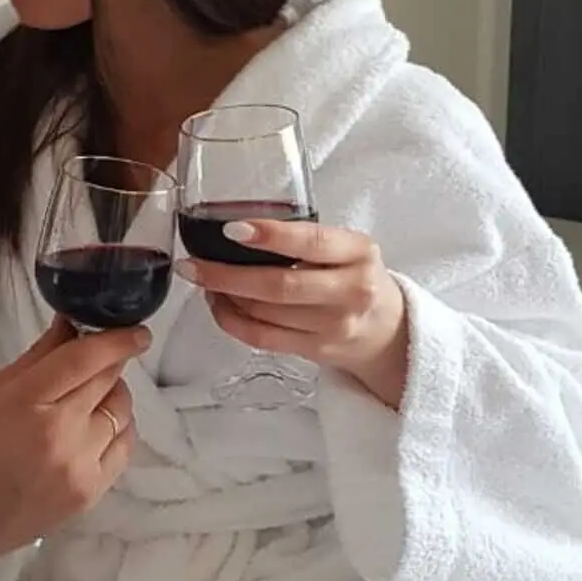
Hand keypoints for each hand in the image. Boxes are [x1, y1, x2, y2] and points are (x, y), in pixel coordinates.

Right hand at [0, 318, 140, 580]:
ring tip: (89, 400)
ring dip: (113, 397)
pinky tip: (96, 428)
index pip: (85, 360)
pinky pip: (124, 447)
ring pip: (122, 413)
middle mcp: (59, 435)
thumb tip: (74, 324)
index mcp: (25, 403)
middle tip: (99, 360)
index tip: (137, 330)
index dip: (117, 340)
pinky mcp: (91, 493)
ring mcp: (79, 468)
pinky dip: (117, 429)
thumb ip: (39, 356)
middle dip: (110, 364)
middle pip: (108, 382)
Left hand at [178, 219, 410, 408]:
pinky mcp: (316, 351)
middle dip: (227, 275)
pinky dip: (232, 322)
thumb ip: (307, 238)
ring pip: (265, 314)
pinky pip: (262, 338)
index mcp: (359, 252)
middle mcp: (351, 290)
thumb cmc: (356, 277)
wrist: (388, 331)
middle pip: (280, 285)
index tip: (232, 229)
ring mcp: (334, 326)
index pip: (312, 242)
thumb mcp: (348, 248)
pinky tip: (219, 305)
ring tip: (203, 281)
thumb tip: (237, 230)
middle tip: (193, 265)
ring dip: (225, 297)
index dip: (271, 236)